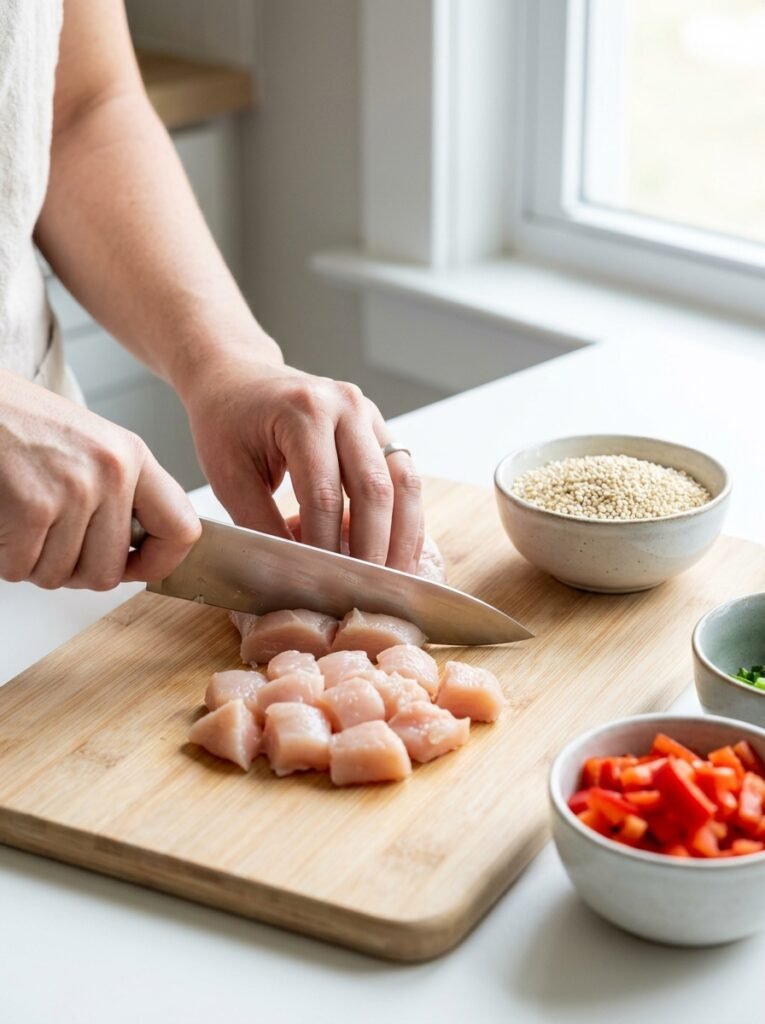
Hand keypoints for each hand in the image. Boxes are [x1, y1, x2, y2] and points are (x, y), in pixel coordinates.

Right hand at [0, 371, 199, 588]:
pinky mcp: (32, 508)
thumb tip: (135, 555)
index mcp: (132, 457)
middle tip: (50, 542)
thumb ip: (117, 494)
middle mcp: (111, 473)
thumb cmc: (18, 422)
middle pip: (108, 572)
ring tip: (22, 519)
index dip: (158, 563)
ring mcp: (74, 491)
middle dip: (73, 571)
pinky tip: (4, 519)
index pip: (182, 530)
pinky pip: (20, 568)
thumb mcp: (89, 446)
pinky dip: (4, 556)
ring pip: (59, 576)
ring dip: (33, 561)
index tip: (134, 565)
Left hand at [182, 351, 423, 570]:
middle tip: (366, 591)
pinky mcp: (380, 428)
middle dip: (373, 547)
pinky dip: (405, 517)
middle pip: (374, 488)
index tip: (324, 586)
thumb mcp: (229, 476)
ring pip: (403, 482)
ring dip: (402, 536)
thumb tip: (294, 576)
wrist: (238, 376)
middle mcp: (345, 406)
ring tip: (395, 578)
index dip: (326, 545)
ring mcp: (369, 413)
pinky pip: (404, 476)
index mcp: (303, 411)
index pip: (323, 493)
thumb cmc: (227, 422)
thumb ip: (261, 524)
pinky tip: (399, 551)